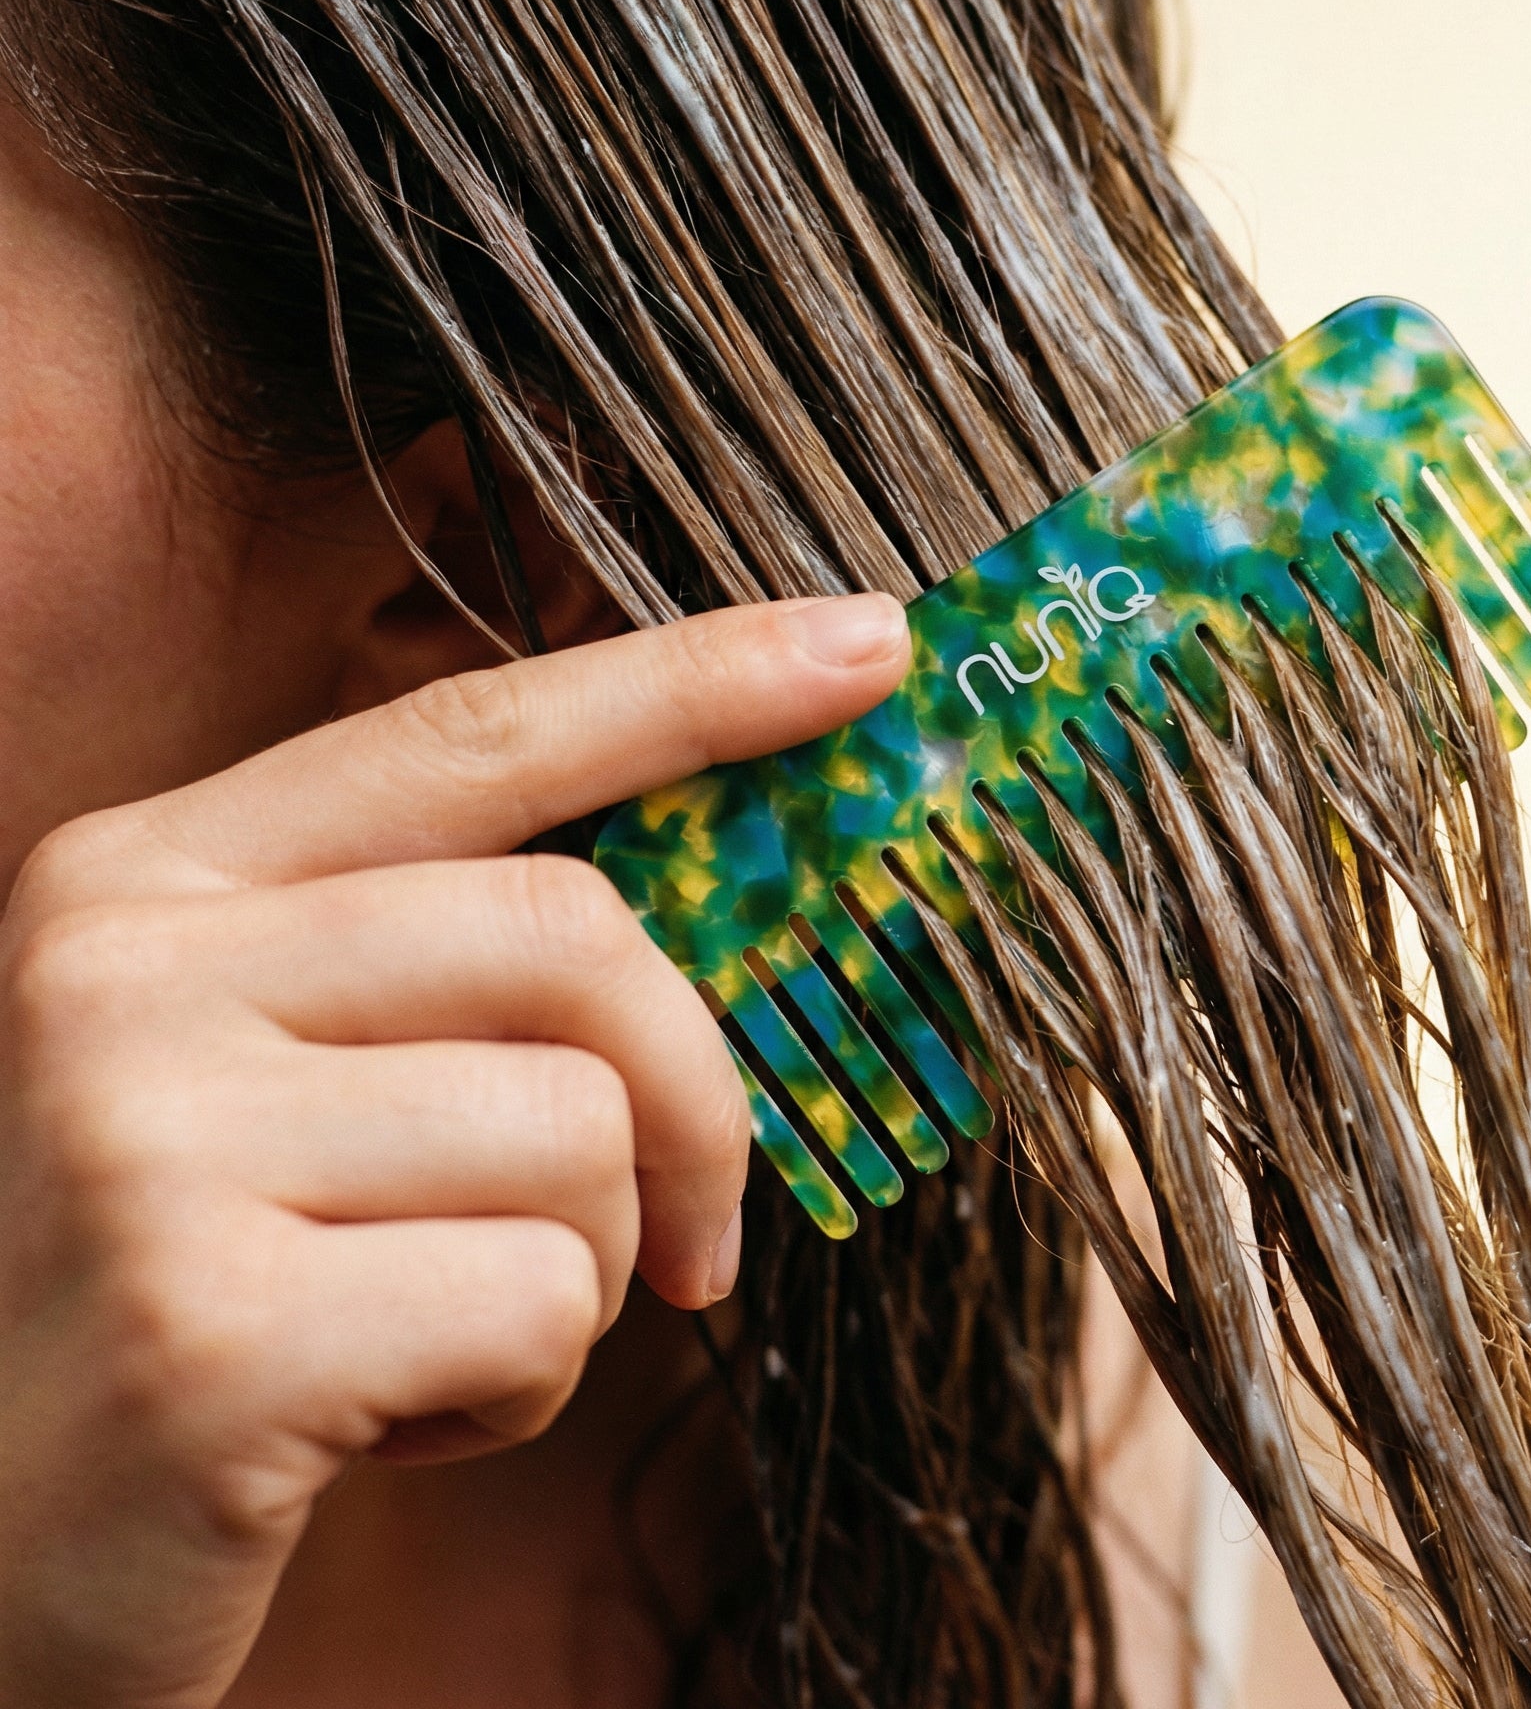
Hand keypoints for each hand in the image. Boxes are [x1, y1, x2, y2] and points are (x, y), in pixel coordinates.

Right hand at [0, 595, 908, 1708]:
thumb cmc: (199, 1293)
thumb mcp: (286, 1076)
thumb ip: (451, 963)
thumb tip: (734, 888)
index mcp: (152, 874)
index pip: (476, 733)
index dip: (691, 683)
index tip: (865, 644)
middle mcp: (123, 970)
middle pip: (576, 936)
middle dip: (693, 1101)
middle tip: (693, 1236)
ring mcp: (144, 1140)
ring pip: (581, 1131)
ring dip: (582, 1268)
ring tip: (439, 1335)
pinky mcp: (203, 1334)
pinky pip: (536, 1303)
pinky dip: (525, 1387)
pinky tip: (387, 1427)